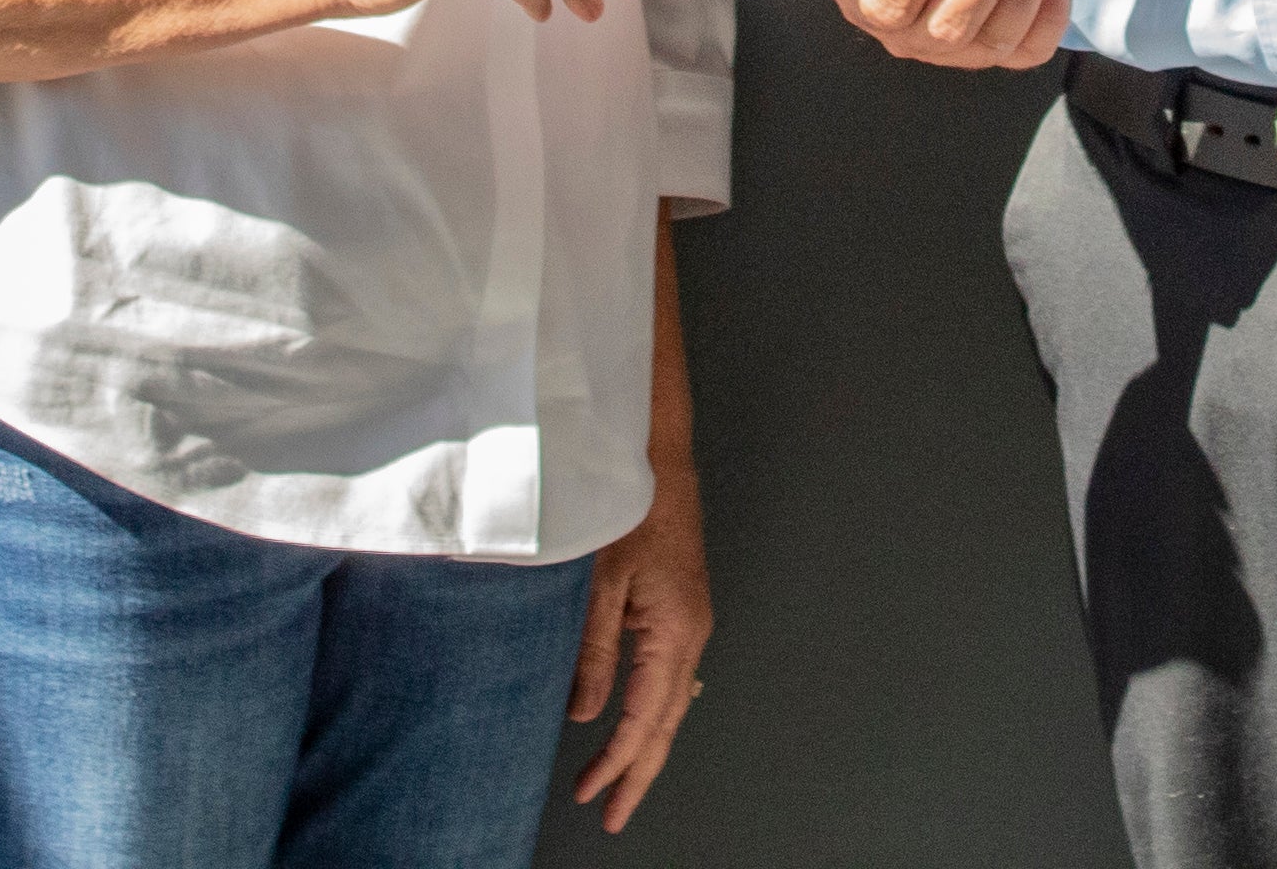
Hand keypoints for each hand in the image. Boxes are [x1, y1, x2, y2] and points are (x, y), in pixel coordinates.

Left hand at [565, 438, 711, 828]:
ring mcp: (692, 623)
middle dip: (638, 772)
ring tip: (620, 784)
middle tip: (611, 816)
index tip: (591, 794)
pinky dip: (654, 712)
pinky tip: (641, 725)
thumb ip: (593, 652)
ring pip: (672, 703)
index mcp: (675, 632)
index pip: (644, 717)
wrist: (660, 460)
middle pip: (667, 722)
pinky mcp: (683, 610)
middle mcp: (692, 634)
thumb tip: (584, 716)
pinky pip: (671, 678)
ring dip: (645, 746)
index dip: (617, 760)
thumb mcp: (600, 583)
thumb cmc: (629, 508)